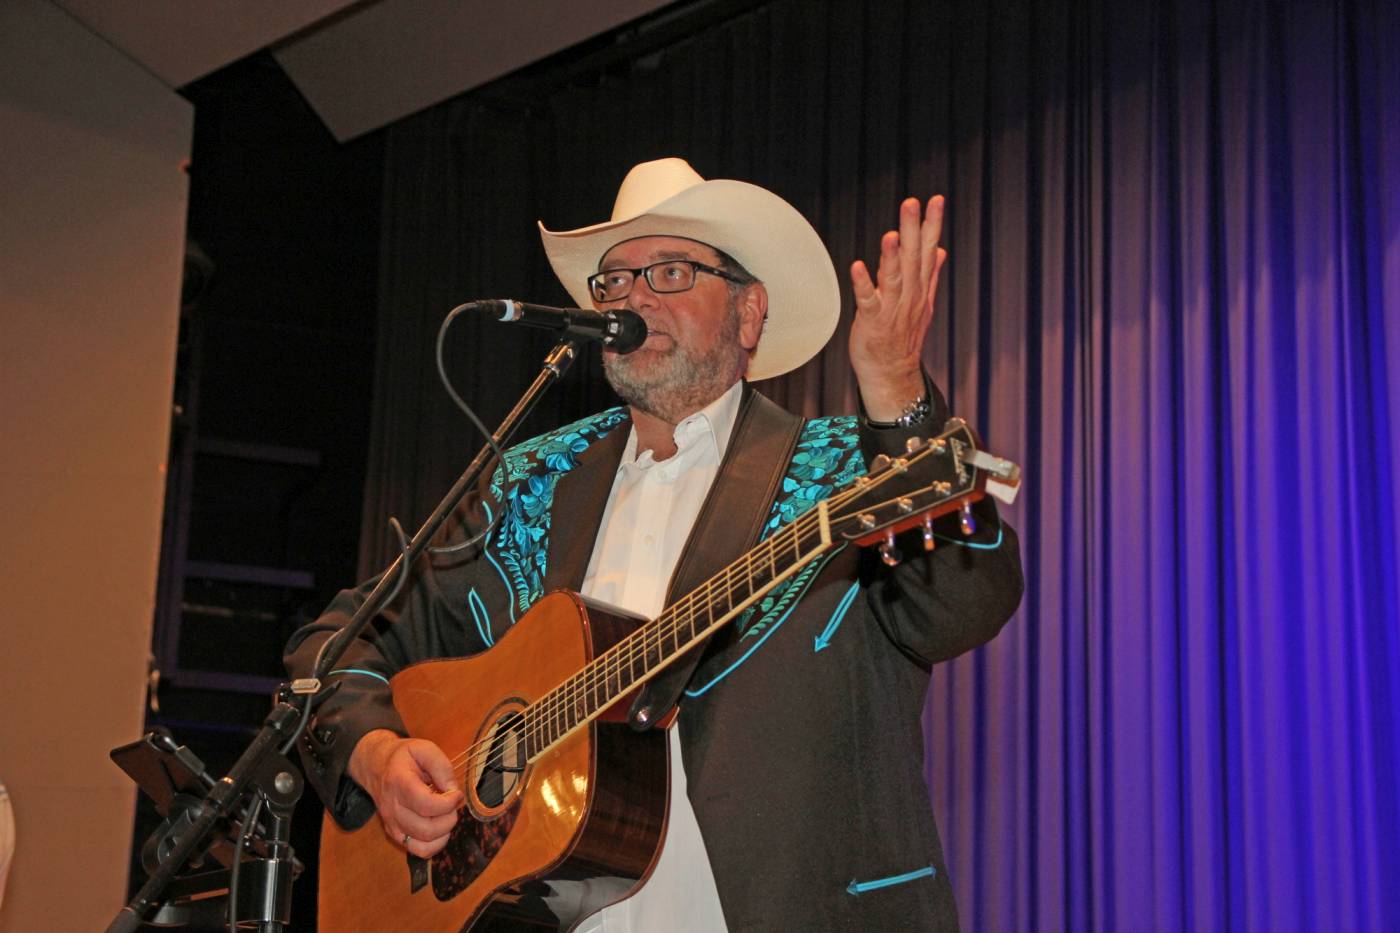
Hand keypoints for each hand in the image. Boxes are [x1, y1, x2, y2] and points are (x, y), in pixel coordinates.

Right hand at [348, 729, 463, 857]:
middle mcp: (393, 808)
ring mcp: (392, 824)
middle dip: (449, 818)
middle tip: (452, 803)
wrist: (376, 767)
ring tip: (445, 814)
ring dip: (444, 832)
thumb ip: (441, 766)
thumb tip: (453, 790)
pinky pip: (419, 851)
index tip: (456, 793)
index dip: (448, 803)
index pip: (426, 805)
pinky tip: (440, 827)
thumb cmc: (403, 758)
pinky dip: (435, 844)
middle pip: (427, 829)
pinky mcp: (395, 834)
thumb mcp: (424, 748)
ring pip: (424, 844)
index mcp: (399, 784)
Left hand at [848, 196, 946, 420]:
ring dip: (892, 256)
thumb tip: (939, 250)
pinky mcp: (873, 322)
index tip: (936, 200)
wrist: (892, 373)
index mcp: (921, 288)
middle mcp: (910, 295)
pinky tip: (857, 266)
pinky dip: (863, 284)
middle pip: (912, 258)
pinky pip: (868, 301)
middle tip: (912, 203)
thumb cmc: (902, 337)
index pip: (928, 250)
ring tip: (891, 234)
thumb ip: (930, 275)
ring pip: (894, 278)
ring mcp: (892, 309)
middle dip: (913, 230)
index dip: (932, 225)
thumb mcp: (924, 303)